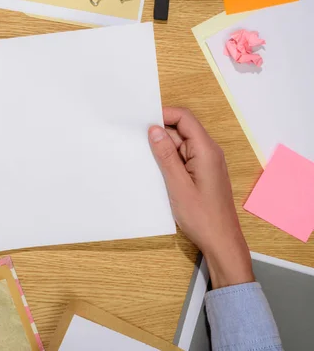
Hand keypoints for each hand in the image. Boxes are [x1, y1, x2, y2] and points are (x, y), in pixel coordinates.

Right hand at [148, 107, 253, 288]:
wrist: (220, 242)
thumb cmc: (202, 217)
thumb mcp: (177, 185)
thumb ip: (166, 155)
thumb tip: (154, 129)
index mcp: (206, 150)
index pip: (184, 118)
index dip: (163, 115)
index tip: (142, 122)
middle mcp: (208, 152)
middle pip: (181, 130)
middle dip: (159, 133)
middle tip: (136, 141)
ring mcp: (205, 163)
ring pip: (180, 145)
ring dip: (162, 149)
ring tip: (143, 158)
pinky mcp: (201, 173)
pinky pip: (182, 158)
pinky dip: (168, 161)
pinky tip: (156, 170)